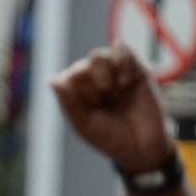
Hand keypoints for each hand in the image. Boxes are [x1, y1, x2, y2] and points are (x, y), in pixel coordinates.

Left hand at [51, 43, 173, 173]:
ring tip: (117, 90)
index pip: (68, 79)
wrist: (144, 146)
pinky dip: (122, 62)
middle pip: (82, 67)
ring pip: (98, 56)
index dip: (78, 93)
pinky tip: (126, 81)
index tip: (92, 109)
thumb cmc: (112, 138)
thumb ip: (69, 104)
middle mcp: (93, 79)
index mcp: (77, 93)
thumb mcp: (85, 126)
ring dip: (104, 75)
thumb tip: (51, 80)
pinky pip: (122, 49)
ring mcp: (113, 72)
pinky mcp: (134, 67)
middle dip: (93, 87)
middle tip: (106, 102)